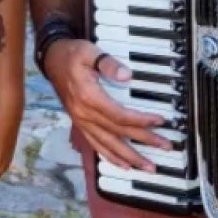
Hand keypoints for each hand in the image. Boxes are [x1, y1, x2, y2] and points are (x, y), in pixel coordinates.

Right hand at [43, 38, 170, 171]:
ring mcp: (81, 121)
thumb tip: (126, 75)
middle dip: (143, 141)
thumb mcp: (89, 51)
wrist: (51, 59)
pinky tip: (123, 164)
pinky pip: (96, 144)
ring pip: (108, 144)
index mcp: (88, 97)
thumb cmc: (72, 54)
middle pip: (118, 132)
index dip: (141, 120)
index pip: (120, 115)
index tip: (159, 121)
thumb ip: (107, 63)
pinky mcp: (80, 123)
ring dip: (129, 157)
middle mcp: (84, 113)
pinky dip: (110, 156)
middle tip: (165, 146)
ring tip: (147, 167)